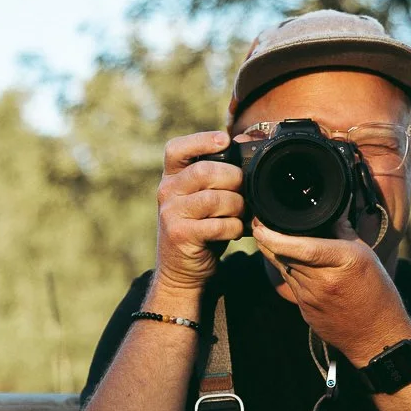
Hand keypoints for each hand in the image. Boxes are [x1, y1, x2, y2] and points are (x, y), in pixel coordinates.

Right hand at [154, 131, 244, 291]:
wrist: (182, 270)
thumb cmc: (200, 229)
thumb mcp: (202, 199)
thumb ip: (215, 175)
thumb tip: (241, 143)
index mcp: (171, 178)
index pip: (177, 149)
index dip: (201, 140)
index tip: (225, 140)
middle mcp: (166, 192)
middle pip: (204, 172)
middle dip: (233, 179)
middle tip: (243, 190)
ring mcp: (171, 214)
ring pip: (214, 199)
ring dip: (236, 206)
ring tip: (241, 214)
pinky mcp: (181, 236)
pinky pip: (217, 225)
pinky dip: (233, 227)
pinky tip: (235, 231)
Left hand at [251, 216, 410, 366]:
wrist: (376, 336)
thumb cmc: (377, 294)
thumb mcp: (367, 256)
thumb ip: (345, 233)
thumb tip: (330, 215)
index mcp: (343, 261)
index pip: (302, 247)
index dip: (275, 237)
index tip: (260, 227)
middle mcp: (324, 280)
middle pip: (285, 256)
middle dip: (268, 240)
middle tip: (260, 223)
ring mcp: (311, 298)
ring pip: (284, 269)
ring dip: (274, 254)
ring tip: (269, 238)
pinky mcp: (306, 310)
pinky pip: (291, 284)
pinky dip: (287, 270)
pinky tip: (289, 261)